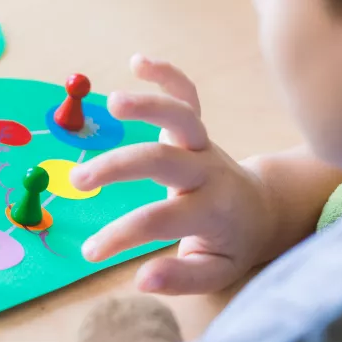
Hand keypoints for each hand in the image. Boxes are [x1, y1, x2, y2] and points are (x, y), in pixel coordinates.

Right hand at [71, 55, 275, 294]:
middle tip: (78, 181)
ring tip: (112, 103)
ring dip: (149, 105)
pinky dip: (167, 74)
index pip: (159, 221)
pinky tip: (138, 61)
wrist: (263, 210)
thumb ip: (180, 277)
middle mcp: (208, 172)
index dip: (120, 236)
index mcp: (212, 211)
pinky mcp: (199, 130)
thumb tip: (140, 280)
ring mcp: (205, 145)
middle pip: (163, 160)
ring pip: (181, 117)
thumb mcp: (214, 273)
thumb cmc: (231, 244)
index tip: (90, 252)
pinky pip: (189, 95)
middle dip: (119, 167)